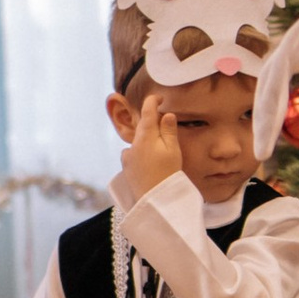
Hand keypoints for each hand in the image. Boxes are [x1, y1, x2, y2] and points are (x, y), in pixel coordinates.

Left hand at [116, 90, 183, 205]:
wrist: (154, 199)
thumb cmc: (167, 173)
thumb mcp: (173, 149)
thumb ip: (169, 130)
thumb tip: (166, 114)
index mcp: (145, 135)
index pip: (147, 110)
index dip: (153, 100)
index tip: (160, 97)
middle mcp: (133, 142)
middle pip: (143, 126)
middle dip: (153, 123)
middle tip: (166, 125)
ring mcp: (127, 156)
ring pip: (139, 141)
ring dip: (147, 140)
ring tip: (160, 151)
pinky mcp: (126, 167)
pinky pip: (134, 154)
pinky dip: (141, 154)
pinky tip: (150, 163)